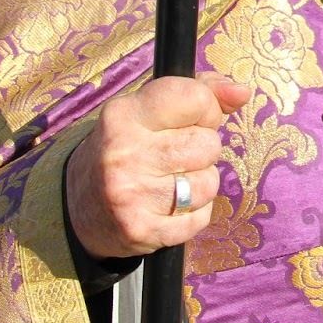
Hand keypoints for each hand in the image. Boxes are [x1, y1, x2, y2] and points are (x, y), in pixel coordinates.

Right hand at [65, 75, 250, 259]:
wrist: (79, 206)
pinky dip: (194, 214)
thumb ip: (201, 92)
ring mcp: (130, 194)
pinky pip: (201, 218)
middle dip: (203, 149)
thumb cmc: (129, 147)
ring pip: (209, 183)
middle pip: (209, 144)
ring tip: (173, 181)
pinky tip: (170, 206)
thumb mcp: (151, 109)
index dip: (206, 109)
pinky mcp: (141, 230)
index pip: (195, 98)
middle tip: (176, 156)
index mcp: (125, 114)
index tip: (193, 119)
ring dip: (201, 183)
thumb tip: (242, 92)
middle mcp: (124, 153)